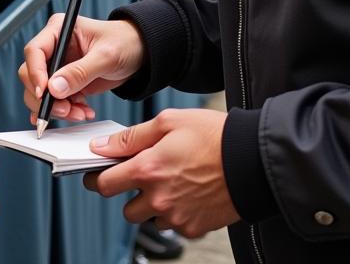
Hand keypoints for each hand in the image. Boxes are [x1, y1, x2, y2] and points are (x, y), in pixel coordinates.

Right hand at [19, 15, 144, 122]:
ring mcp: (58, 66)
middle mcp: (54, 47)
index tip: (44, 92)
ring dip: (57, 108)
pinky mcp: (65, 83)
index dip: (35, 73)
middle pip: (31, 74)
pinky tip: (80, 112)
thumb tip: (54, 88)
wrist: (140, 53)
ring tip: (79, 112)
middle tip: (65, 109)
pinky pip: (54, 101)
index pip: (34, 51)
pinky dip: (64, 112)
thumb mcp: (105, 56)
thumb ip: (80, 72)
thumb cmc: (125, 43)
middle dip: (45, 97)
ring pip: (40, 92)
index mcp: (59, 29)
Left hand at [82, 109, 238, 237]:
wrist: (252, 161)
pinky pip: (173, 224)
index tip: (97, 174)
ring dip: (153, 203)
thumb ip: (131, 137)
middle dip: (129, 193)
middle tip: (144, 174)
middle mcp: (159, 198)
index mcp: (148, 169)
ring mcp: (176, 217)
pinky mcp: (193, 228)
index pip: (105, 184)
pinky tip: (188, 191)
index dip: (97, 178)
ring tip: (172, 180)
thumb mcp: (168, 121)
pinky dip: (176, 211)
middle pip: (126, 209)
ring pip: (150, 218)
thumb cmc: (213, 136)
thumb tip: (102, 146)